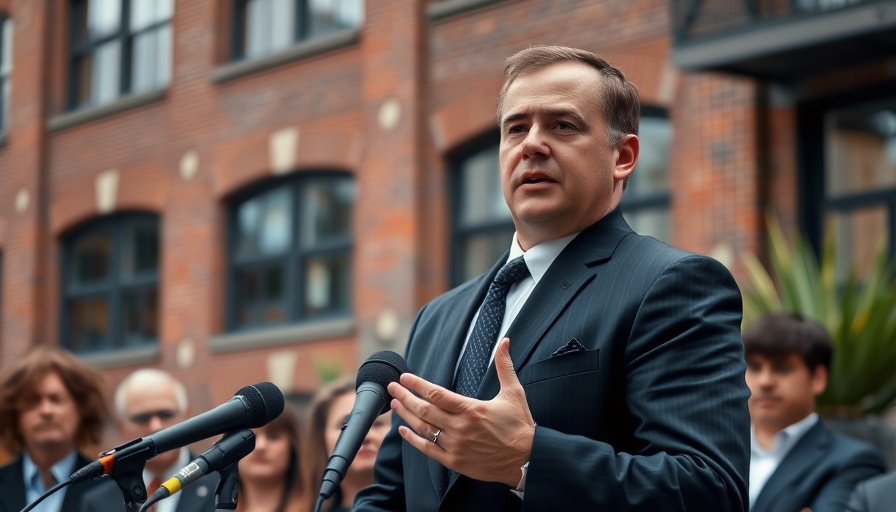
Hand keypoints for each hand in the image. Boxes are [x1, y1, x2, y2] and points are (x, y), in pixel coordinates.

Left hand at [388, 337, 535, 486]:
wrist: (527, 459)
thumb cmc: (520, 425)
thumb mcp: (514, 393)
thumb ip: (505, 366)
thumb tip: (505, 341)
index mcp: (472, 409)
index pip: (436, 394)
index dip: (417, 385)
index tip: (405, 377)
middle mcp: (460, 428)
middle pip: (424, 410)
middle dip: (405, 397)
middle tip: (392, 387)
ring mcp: (456, 446)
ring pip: (423, 429)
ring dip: (406, 416)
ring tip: (394, 404)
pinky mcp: (455, 462)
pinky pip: (428, 450)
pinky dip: (413, 439)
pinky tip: (403, 430)